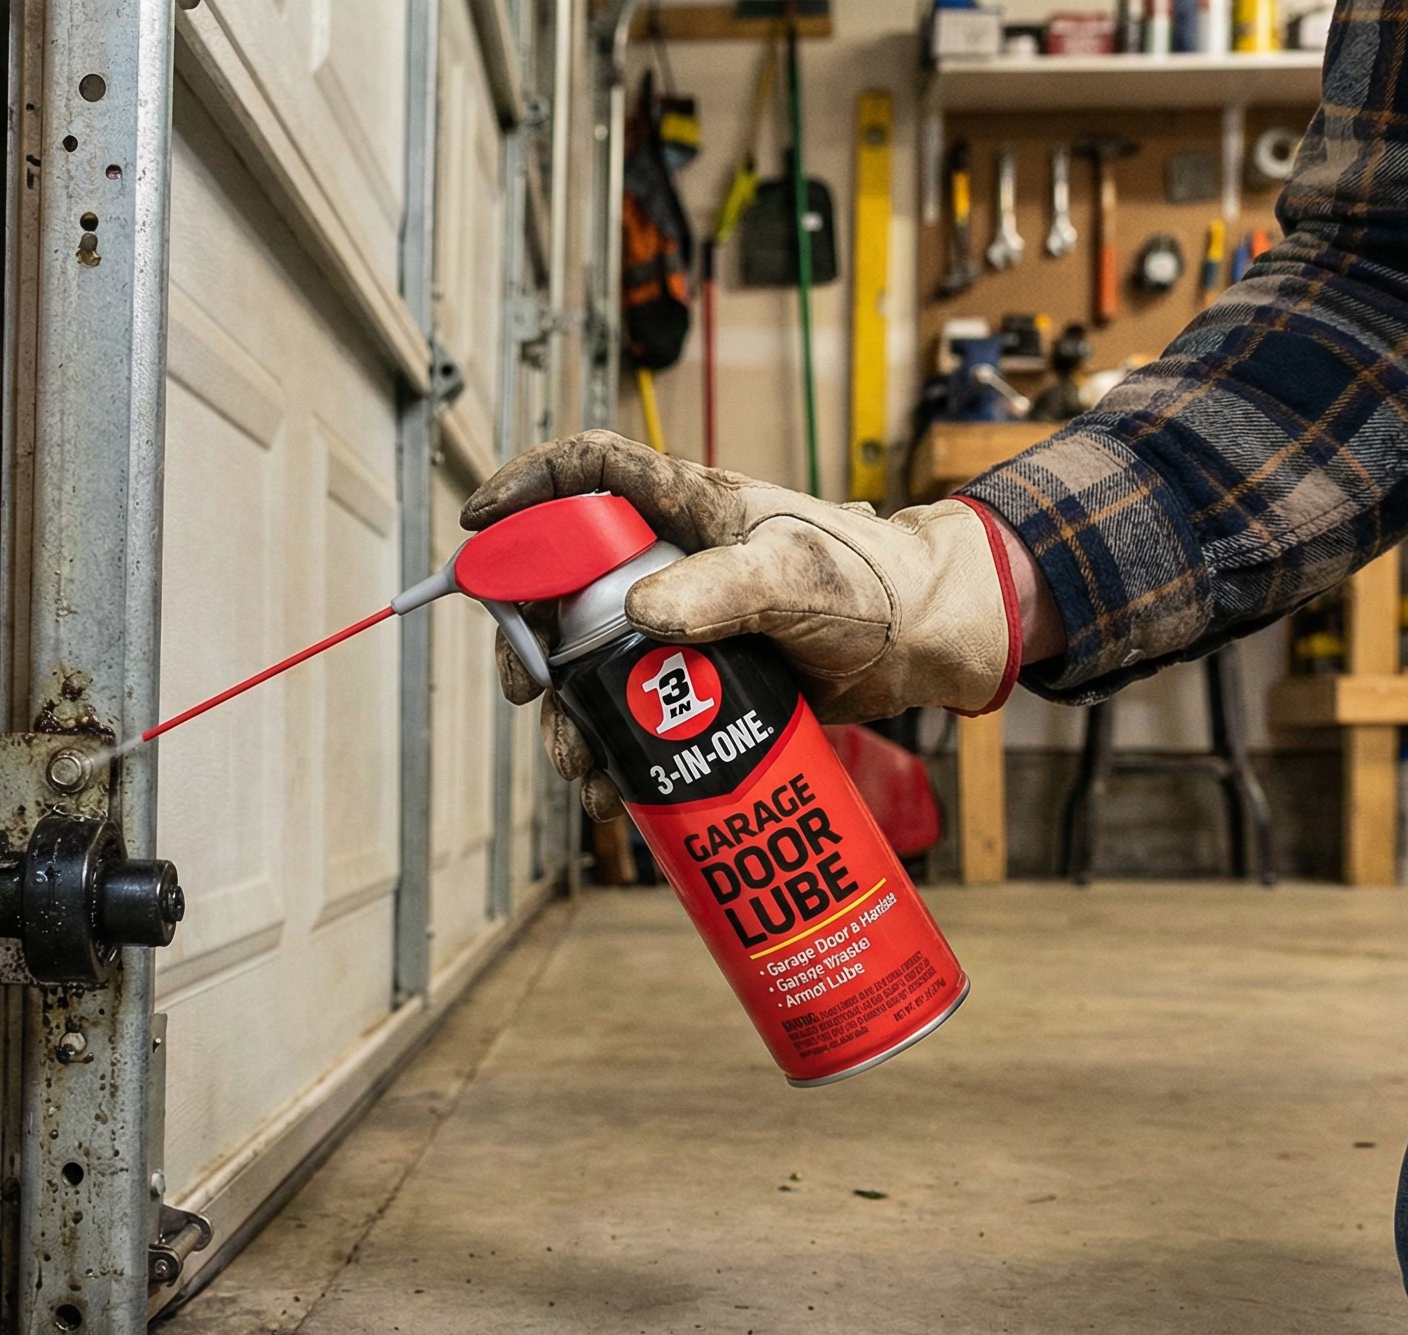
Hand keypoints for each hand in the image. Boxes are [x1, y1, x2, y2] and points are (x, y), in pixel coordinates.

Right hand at [462, 430, 1054, 820]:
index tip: (479, 530)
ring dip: (571, 714)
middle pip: (567, 582)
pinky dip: (614, 749)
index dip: (526, 489)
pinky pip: (636, 708)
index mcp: (686, 509)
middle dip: (531, 638)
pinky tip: (613, 790)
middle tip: (528, 691)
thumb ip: (721, 588)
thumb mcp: (796, 578)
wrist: (928, 642)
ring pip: (594, 659)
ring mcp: (685, 621)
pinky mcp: (703, 679)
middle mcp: (673, 559)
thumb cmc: (873, 584)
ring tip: (578, 766)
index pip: (587, 471)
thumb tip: (639, 616)